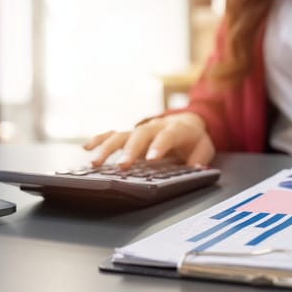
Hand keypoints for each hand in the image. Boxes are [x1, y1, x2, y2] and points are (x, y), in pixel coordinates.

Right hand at [83, 112, 214, 167]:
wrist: (187, 122)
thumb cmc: (194, 139)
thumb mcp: (204, 149)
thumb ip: (200, 159)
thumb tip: (197, 169)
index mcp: (175, 129)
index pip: (167, 136)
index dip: (159, 146)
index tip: (151, 159)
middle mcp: (154, 127)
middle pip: (140, 135)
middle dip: (129, 150)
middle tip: (121, 166)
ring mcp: (140, 130)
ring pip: (122, 135)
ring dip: (107, 148)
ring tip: (95, 163)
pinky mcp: (130, 134)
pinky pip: (112, 134)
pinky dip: (99, 140)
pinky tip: (87, 148)